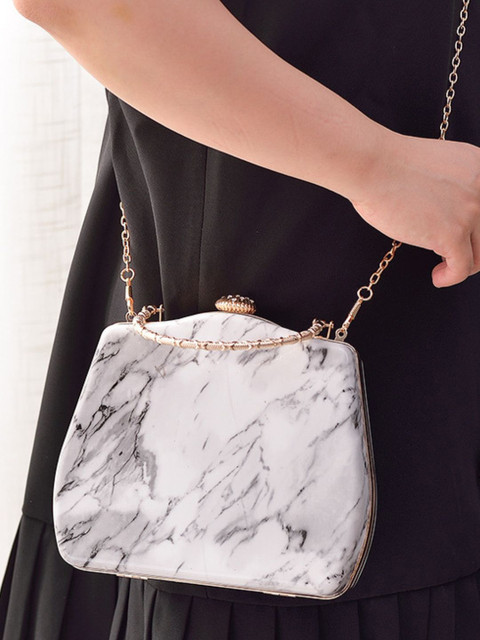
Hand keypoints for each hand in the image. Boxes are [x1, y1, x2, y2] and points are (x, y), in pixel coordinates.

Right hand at [349, 131, 479, 286]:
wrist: (372, 166)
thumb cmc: (388, 166)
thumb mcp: (437, 166)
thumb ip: (453, 186)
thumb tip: (450, 215)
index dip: (475, 228)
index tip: (463, 237)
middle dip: (471, 248)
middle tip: (452, 254)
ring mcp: (470, 211)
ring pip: (479, 255)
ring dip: (463, 265)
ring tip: (443, 268)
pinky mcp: (452, 233)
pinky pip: (462, 268)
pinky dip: (450, 278)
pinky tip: (437, 277)